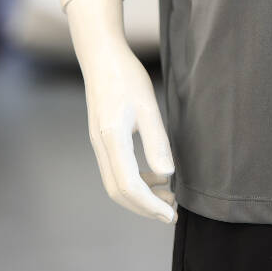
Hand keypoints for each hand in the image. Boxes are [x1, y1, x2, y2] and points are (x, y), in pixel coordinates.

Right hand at [81, 38, 176, 224]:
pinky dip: (135, 181)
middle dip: (145, 207)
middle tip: (172, 212)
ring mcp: (99, 144)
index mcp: (112, 139)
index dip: (149, 205)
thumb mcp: (148, 106)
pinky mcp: (102, 139)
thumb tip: (167, 175)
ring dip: (141, 195)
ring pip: (116, 184)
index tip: (170, 214)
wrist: (101, 56)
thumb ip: (156, 141)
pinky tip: (154, 175)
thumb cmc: (127, 76)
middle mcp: (101, 146)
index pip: (129, 186)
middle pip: (118, 192)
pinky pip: (116, 170)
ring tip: (168, 195)